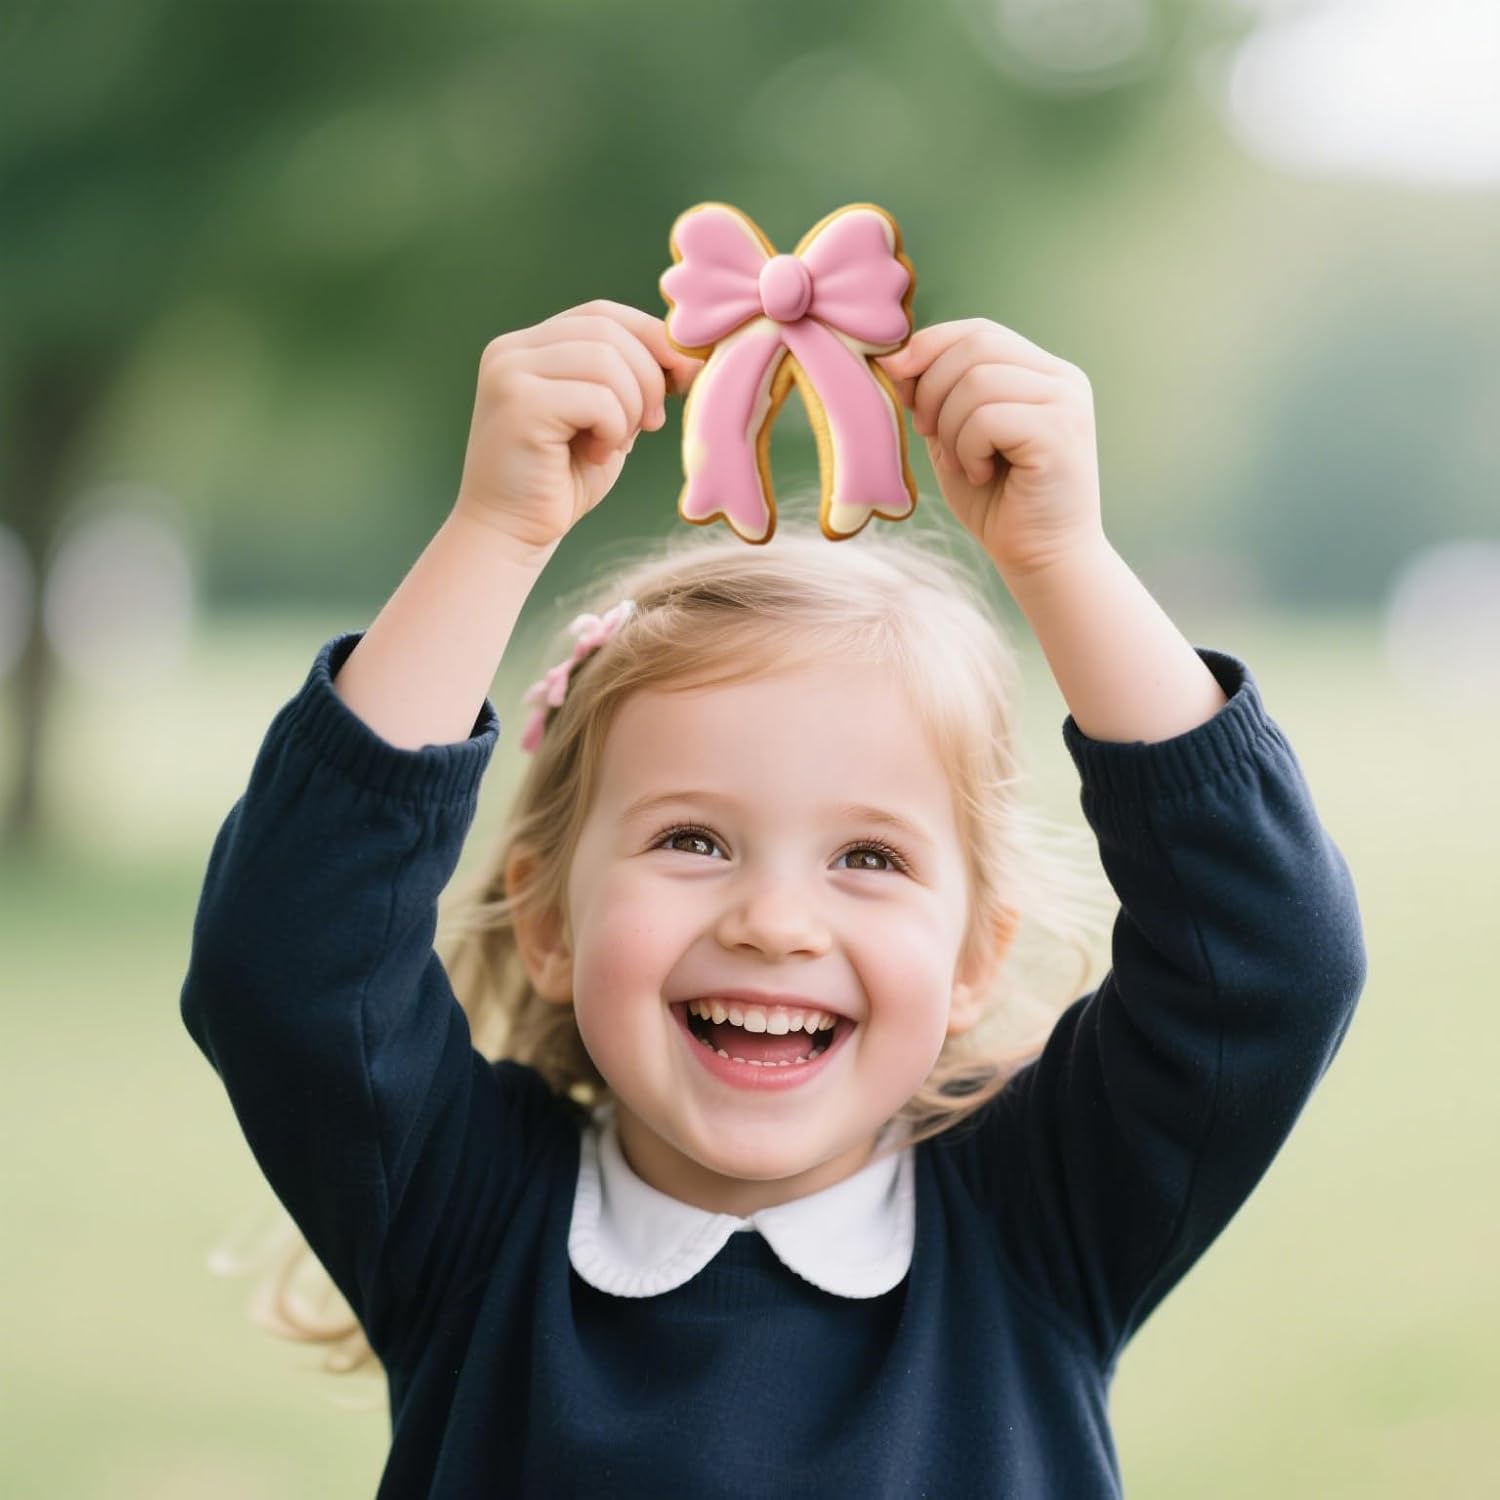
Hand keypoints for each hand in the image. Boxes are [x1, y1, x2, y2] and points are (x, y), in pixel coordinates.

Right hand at [454, 299, 702, 553]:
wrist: (510, 533)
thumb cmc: (561, 482)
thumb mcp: (606, 419)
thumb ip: (631, 382)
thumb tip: (689, 356)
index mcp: (530, 346)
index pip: (604, 314)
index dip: (653, 339)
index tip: (682, 379)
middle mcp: (512, 349)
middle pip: (609, 331)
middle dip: (649, 377)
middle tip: (651, 425)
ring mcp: (510, 372)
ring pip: (607, 361)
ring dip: (631, 408)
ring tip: (614, 444)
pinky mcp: (518, 403)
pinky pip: (597, 398)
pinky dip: (614, 430)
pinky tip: (596, 455)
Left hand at [876, 319, 1103, 579]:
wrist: (1042, 560)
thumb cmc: (997, 503)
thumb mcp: (954, 439)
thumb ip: (936, 398)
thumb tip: (895, 359)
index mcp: (1040, 372)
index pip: (978, 331)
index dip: (930, 346)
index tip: (895, 377)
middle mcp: (1061, 378)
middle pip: (976, 346)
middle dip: (932, 388)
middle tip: (927, 433)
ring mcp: (1066, 402)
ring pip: (977, 382)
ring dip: (950, 428)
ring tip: (963, 463)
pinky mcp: (1061, 431)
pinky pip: (988, 417)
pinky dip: (968, 448)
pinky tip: (981, 474)